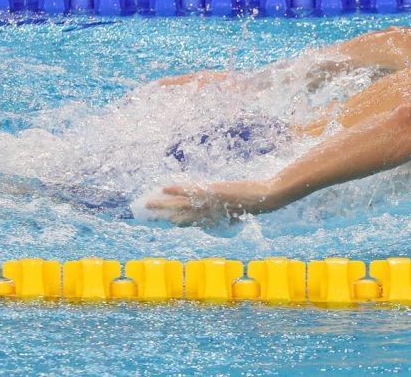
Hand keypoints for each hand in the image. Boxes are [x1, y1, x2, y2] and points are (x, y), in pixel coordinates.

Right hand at [145, 180, 273, 225]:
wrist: (264, 199)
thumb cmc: (252, 206)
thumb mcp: (235, 214)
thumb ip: (223, 216)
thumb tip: (215, 216)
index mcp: (211, 220)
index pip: (187, 223)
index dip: (173, 222)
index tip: (160, 221)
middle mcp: (207, 214)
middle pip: (178, 216)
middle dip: (161, 217)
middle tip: (145, 217)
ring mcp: (209, 203)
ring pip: (180, 204)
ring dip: (162, 204)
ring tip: (147, 203)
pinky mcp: (213, 191)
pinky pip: (191, 191)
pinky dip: (177, 189)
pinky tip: (164, 188)